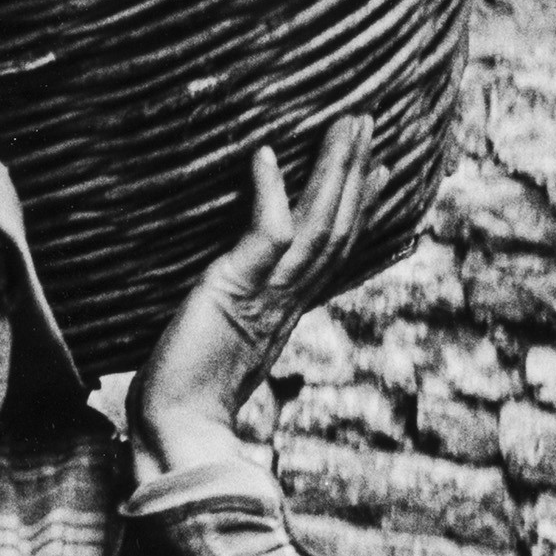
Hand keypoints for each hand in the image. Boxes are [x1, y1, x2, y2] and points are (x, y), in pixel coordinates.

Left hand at [131, 115, 376, 477]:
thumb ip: (234, 315)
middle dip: (355, 172)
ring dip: (334, 170)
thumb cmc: (185, 400)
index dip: (358, 208)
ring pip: (318, 224)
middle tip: (369, 121)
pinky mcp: (235, 293)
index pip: (333, 251)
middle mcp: (287, 302)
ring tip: (348, 123)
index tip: (379, 170)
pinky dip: (270, 193)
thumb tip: (229, 301)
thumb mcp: (219, 344)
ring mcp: (266, 297)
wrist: (176, 434)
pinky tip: (269, 154)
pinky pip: (266, 236)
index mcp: (285, 313)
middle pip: (336, 228)